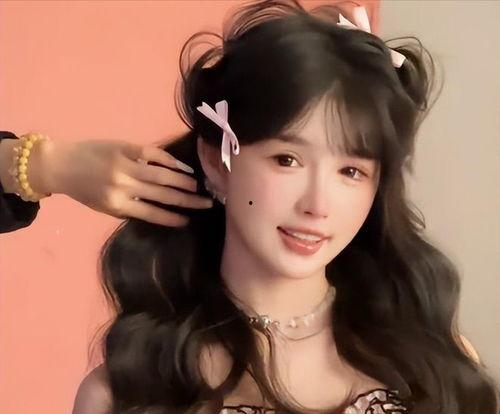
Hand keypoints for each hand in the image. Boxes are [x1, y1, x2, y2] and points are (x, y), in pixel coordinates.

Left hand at [31, 138, 212, 226]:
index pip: (152, 214)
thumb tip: (160, 210)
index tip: (189, 221)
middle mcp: (123, 186)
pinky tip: (183, 167)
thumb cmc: (83, 189)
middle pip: (163, 195)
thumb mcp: (104, 206)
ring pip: (162, 174)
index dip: (172, 218)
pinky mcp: (125, 147)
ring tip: (199, 186)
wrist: (60, 164)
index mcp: (117, 204)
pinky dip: (170, 161)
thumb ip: (130, 208)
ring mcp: (125, 165)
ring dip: (184, 181)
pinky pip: (153, 154)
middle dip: (188, 200)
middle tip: (207, 203)